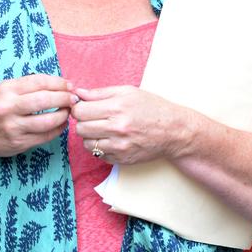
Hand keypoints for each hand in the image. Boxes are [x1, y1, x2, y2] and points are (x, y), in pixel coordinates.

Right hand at [0, 74, 76, 160]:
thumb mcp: (5, 91)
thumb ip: (29, 86)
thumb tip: (61, 84)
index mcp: (6, 90)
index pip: (39, 82)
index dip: (59, 83)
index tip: (70, 85)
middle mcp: (8, 107)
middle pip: (45, 100)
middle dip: (65, 98)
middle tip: (74, 99)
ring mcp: (13, 127)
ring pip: (47, 121)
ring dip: (63, 115)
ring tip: (68, 112)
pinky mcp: (19, 143)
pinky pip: (45, 136)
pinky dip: (58, 129)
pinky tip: (61, 124)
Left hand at [72, 85, 194, 164]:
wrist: (174, 131)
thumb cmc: (152, 108)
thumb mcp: (128, 92)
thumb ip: (100, 93)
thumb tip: (78, 93)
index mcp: (117, 108)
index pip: (81, 111)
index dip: (78, 108)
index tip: (84, 108)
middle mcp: (117, 128)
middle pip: (81, 128)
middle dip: (83, 122)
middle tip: (92, 118)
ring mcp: (119, 146)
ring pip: (87, 144)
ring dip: (90, 136)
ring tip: (101, 129)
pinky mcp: (121, 159)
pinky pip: (98, 155)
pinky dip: (100, 147)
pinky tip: (111, 139)